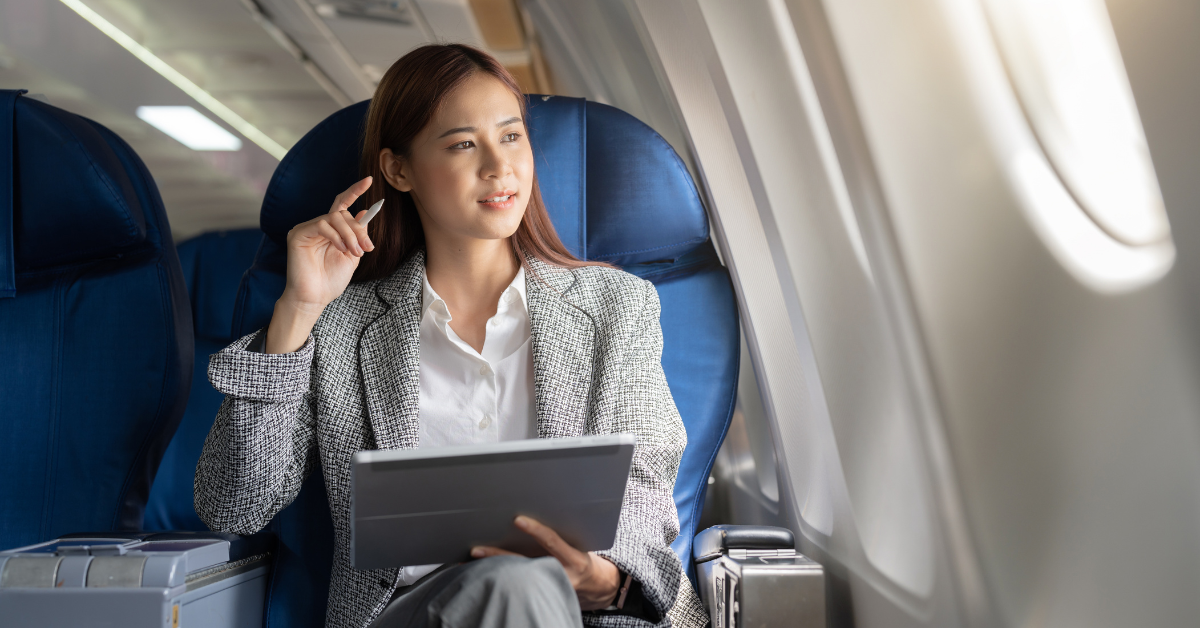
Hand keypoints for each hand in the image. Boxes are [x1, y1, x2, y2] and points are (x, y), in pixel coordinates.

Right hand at [266, 177, 374, 352]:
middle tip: (366, 248)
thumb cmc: (331, 280)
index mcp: (331, 230)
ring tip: (354, 252)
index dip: (355, 191)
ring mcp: (306, 228)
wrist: (315, 298)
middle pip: (342, 213)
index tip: (369, 181)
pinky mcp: (298, 234)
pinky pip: (322, 225)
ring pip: (334, 218)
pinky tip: (341, 249)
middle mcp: (318, 226)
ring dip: (349, 235)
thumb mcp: (352, 255)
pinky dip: (336, 236)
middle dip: (358, 230)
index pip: (342, 204)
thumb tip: (365, 212)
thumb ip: (358, 235)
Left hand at [471, 516, 621, 610]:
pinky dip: (497, 578)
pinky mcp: (539, 593)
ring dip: (492, 568)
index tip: (517, 519)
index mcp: (572, 558)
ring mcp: (547, 585)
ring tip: (469, 563)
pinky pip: (514, 585)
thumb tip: (528, 517)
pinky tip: (481, 575)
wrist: (594, 586)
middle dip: (499, 556)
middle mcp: (559, 574)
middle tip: (476, 549)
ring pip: (515, 576)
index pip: (552, 541)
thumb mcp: (579, 546)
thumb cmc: (581, 558)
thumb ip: (559, 535)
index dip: (535, 530)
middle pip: (524, 564)